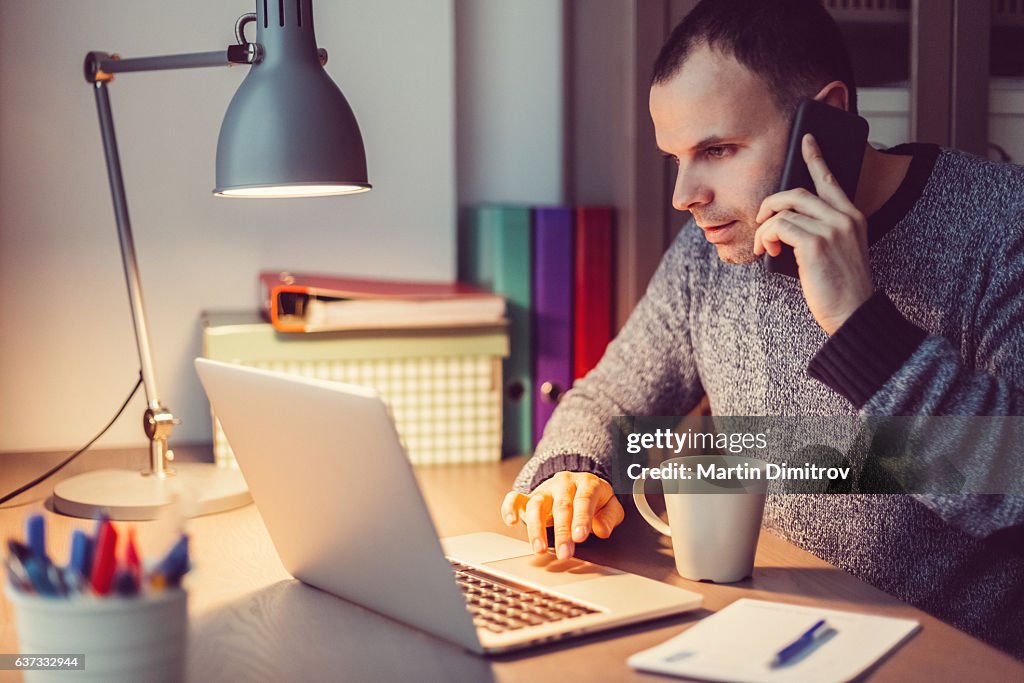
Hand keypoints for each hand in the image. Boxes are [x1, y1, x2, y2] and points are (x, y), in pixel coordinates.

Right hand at [500, 471, 624, 559]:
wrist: (577, 483)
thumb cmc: (594, 499)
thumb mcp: (610, 505)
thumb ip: (610, 517)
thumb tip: (601, 530)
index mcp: (587, 483)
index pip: (584, 499)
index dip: (582, 519)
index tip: (580, 536)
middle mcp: (564, 483)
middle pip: (561, 506)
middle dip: (562, 532)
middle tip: (565, 553)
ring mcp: (545, 489)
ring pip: (536, 504)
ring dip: (537, 528)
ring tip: (540, 548)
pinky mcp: (530, 496)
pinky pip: (515, 498)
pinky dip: (509, 508)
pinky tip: (511, 521)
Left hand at [754, 133, 873, 334]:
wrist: (852, 314)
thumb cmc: (839, 288)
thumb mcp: (836, 252)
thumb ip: (819, 232)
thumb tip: (784, 222)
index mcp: (853, 217)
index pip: (831, 180)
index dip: (816, 158)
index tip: (807, 140)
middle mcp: (845, 218)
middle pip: (796, 192)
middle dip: (770, 204)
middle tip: (760, 220)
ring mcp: (832, 229)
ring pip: (783, 210)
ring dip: (764, 227)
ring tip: (763, 245)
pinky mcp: (816, 244)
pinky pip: (778, 227)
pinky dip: (765, 237)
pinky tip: (766, 251)